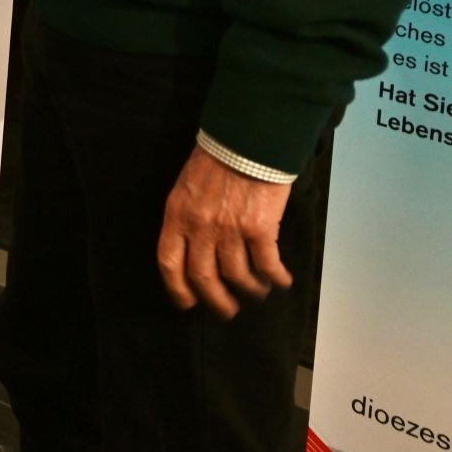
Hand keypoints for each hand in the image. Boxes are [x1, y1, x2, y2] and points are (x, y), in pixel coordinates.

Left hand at [155, 145, 295, 317]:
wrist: (246, 139)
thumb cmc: (215, 159)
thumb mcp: (186, 187)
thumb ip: (186, 216)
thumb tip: (194, 246)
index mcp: (176, 215)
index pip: (169, 262)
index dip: (177, 289)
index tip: (187, 304)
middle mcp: (200, 227)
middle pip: (203, 277)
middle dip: (216, 300)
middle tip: (227, 311)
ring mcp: (230, 229)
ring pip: (237, 275)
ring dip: (250, 290)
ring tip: (258, 292)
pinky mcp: (260, 228)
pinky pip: (267, 264)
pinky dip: (276, 277)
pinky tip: (282, 281)